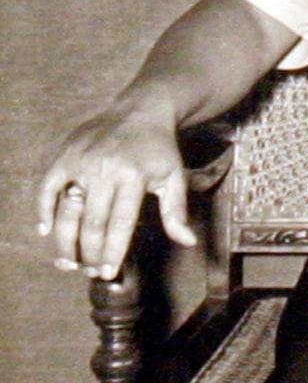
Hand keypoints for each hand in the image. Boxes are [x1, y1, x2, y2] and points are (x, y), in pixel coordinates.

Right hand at [37, 104, 196, 279]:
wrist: (142, 111)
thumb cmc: (159, 149)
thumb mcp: (174, 177)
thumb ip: (176, 212)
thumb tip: (187, 242)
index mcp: (134, 176)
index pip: (120, 224)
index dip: (113, 251)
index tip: (108, 271)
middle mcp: (106, 169)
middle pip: (92, 222)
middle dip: (90, 252)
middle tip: (89, 271)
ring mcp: (82, 162)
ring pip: (68, 211)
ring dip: (65, 240)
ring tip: (68, 262)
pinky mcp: (65, 156)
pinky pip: (48, 187)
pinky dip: (44, 210)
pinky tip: (45, 231)